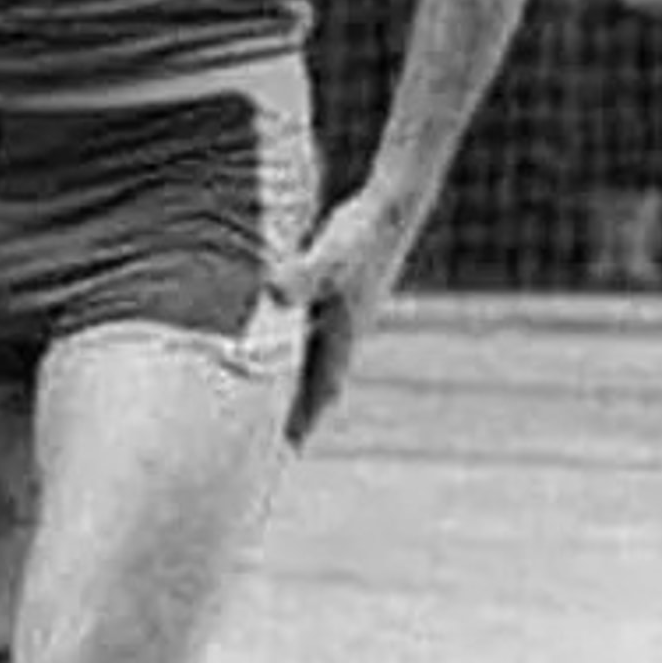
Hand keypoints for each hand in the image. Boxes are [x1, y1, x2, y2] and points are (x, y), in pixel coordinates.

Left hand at [267, 186, 419, 448]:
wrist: (392, 207)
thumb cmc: (361, 233)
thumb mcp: (328, 255)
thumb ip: (301, 274)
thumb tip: (274, 290)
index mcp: (341, 335)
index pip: (317, 392)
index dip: (299, 423)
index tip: (281, 455)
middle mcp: (343, 334)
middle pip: (316, 388)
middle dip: (296, 417)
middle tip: (269, 449)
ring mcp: (341, 318)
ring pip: (313, 364)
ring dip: (295, 389)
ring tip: (270, 414)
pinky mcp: (335, 299)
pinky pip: (310, 339)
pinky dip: (294, 356)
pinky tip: (275, 355)